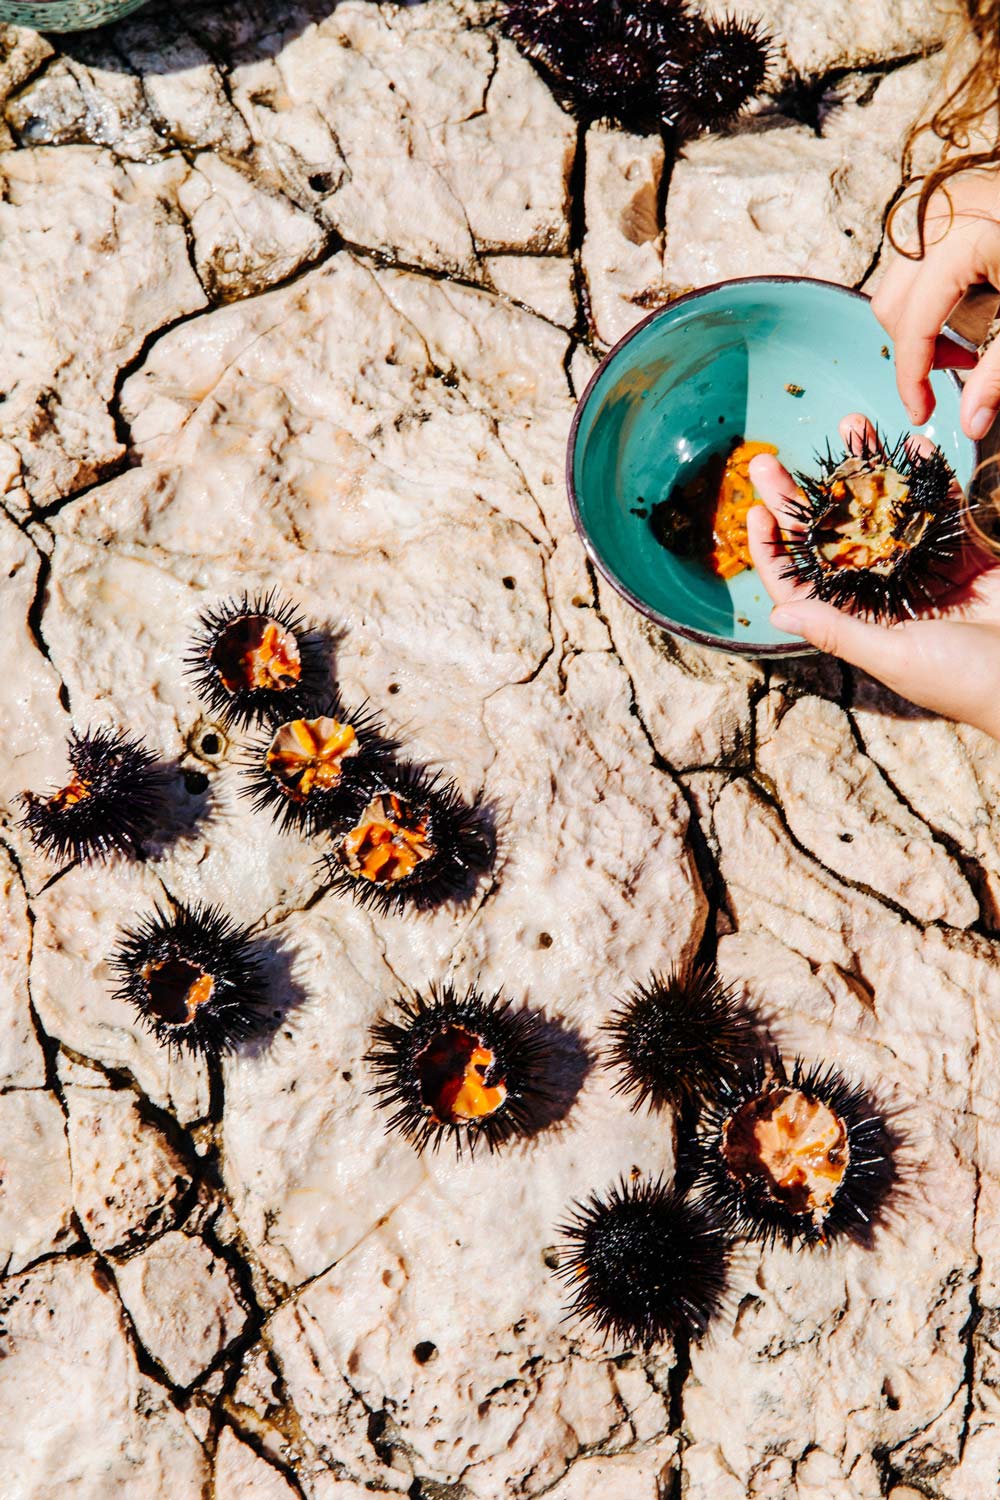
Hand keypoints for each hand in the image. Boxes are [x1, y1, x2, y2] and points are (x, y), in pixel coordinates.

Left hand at [746, 414, 999, 739]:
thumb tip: (777, 614)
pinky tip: (914, 442)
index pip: (801, 582)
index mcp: (858, 619)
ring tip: (850, 425)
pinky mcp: (965, 550)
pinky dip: (928, 473)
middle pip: (830, 536)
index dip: (774, 549)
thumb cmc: (963, 682)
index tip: (756, 512)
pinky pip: (939, 504)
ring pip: (882, 510)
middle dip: (801, 497)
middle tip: (768, 460)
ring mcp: (923, 566)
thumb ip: (839, 631)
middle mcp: (883, 589)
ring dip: (866, 468)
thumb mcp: (895, 656)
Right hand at [873, 170, 999, 437]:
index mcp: (957, 242)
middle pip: (893, 305)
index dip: (912, 378)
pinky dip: (934, 292)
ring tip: (972, 335)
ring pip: (899, 283)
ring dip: (925, 321)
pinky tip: (973, 302)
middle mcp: (937, 219)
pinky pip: (917, 260)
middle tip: (963, 366)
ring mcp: (939, 206)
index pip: (912, 326)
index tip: (922, 411)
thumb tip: (973, 422)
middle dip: (920, 348)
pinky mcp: (948, 203)